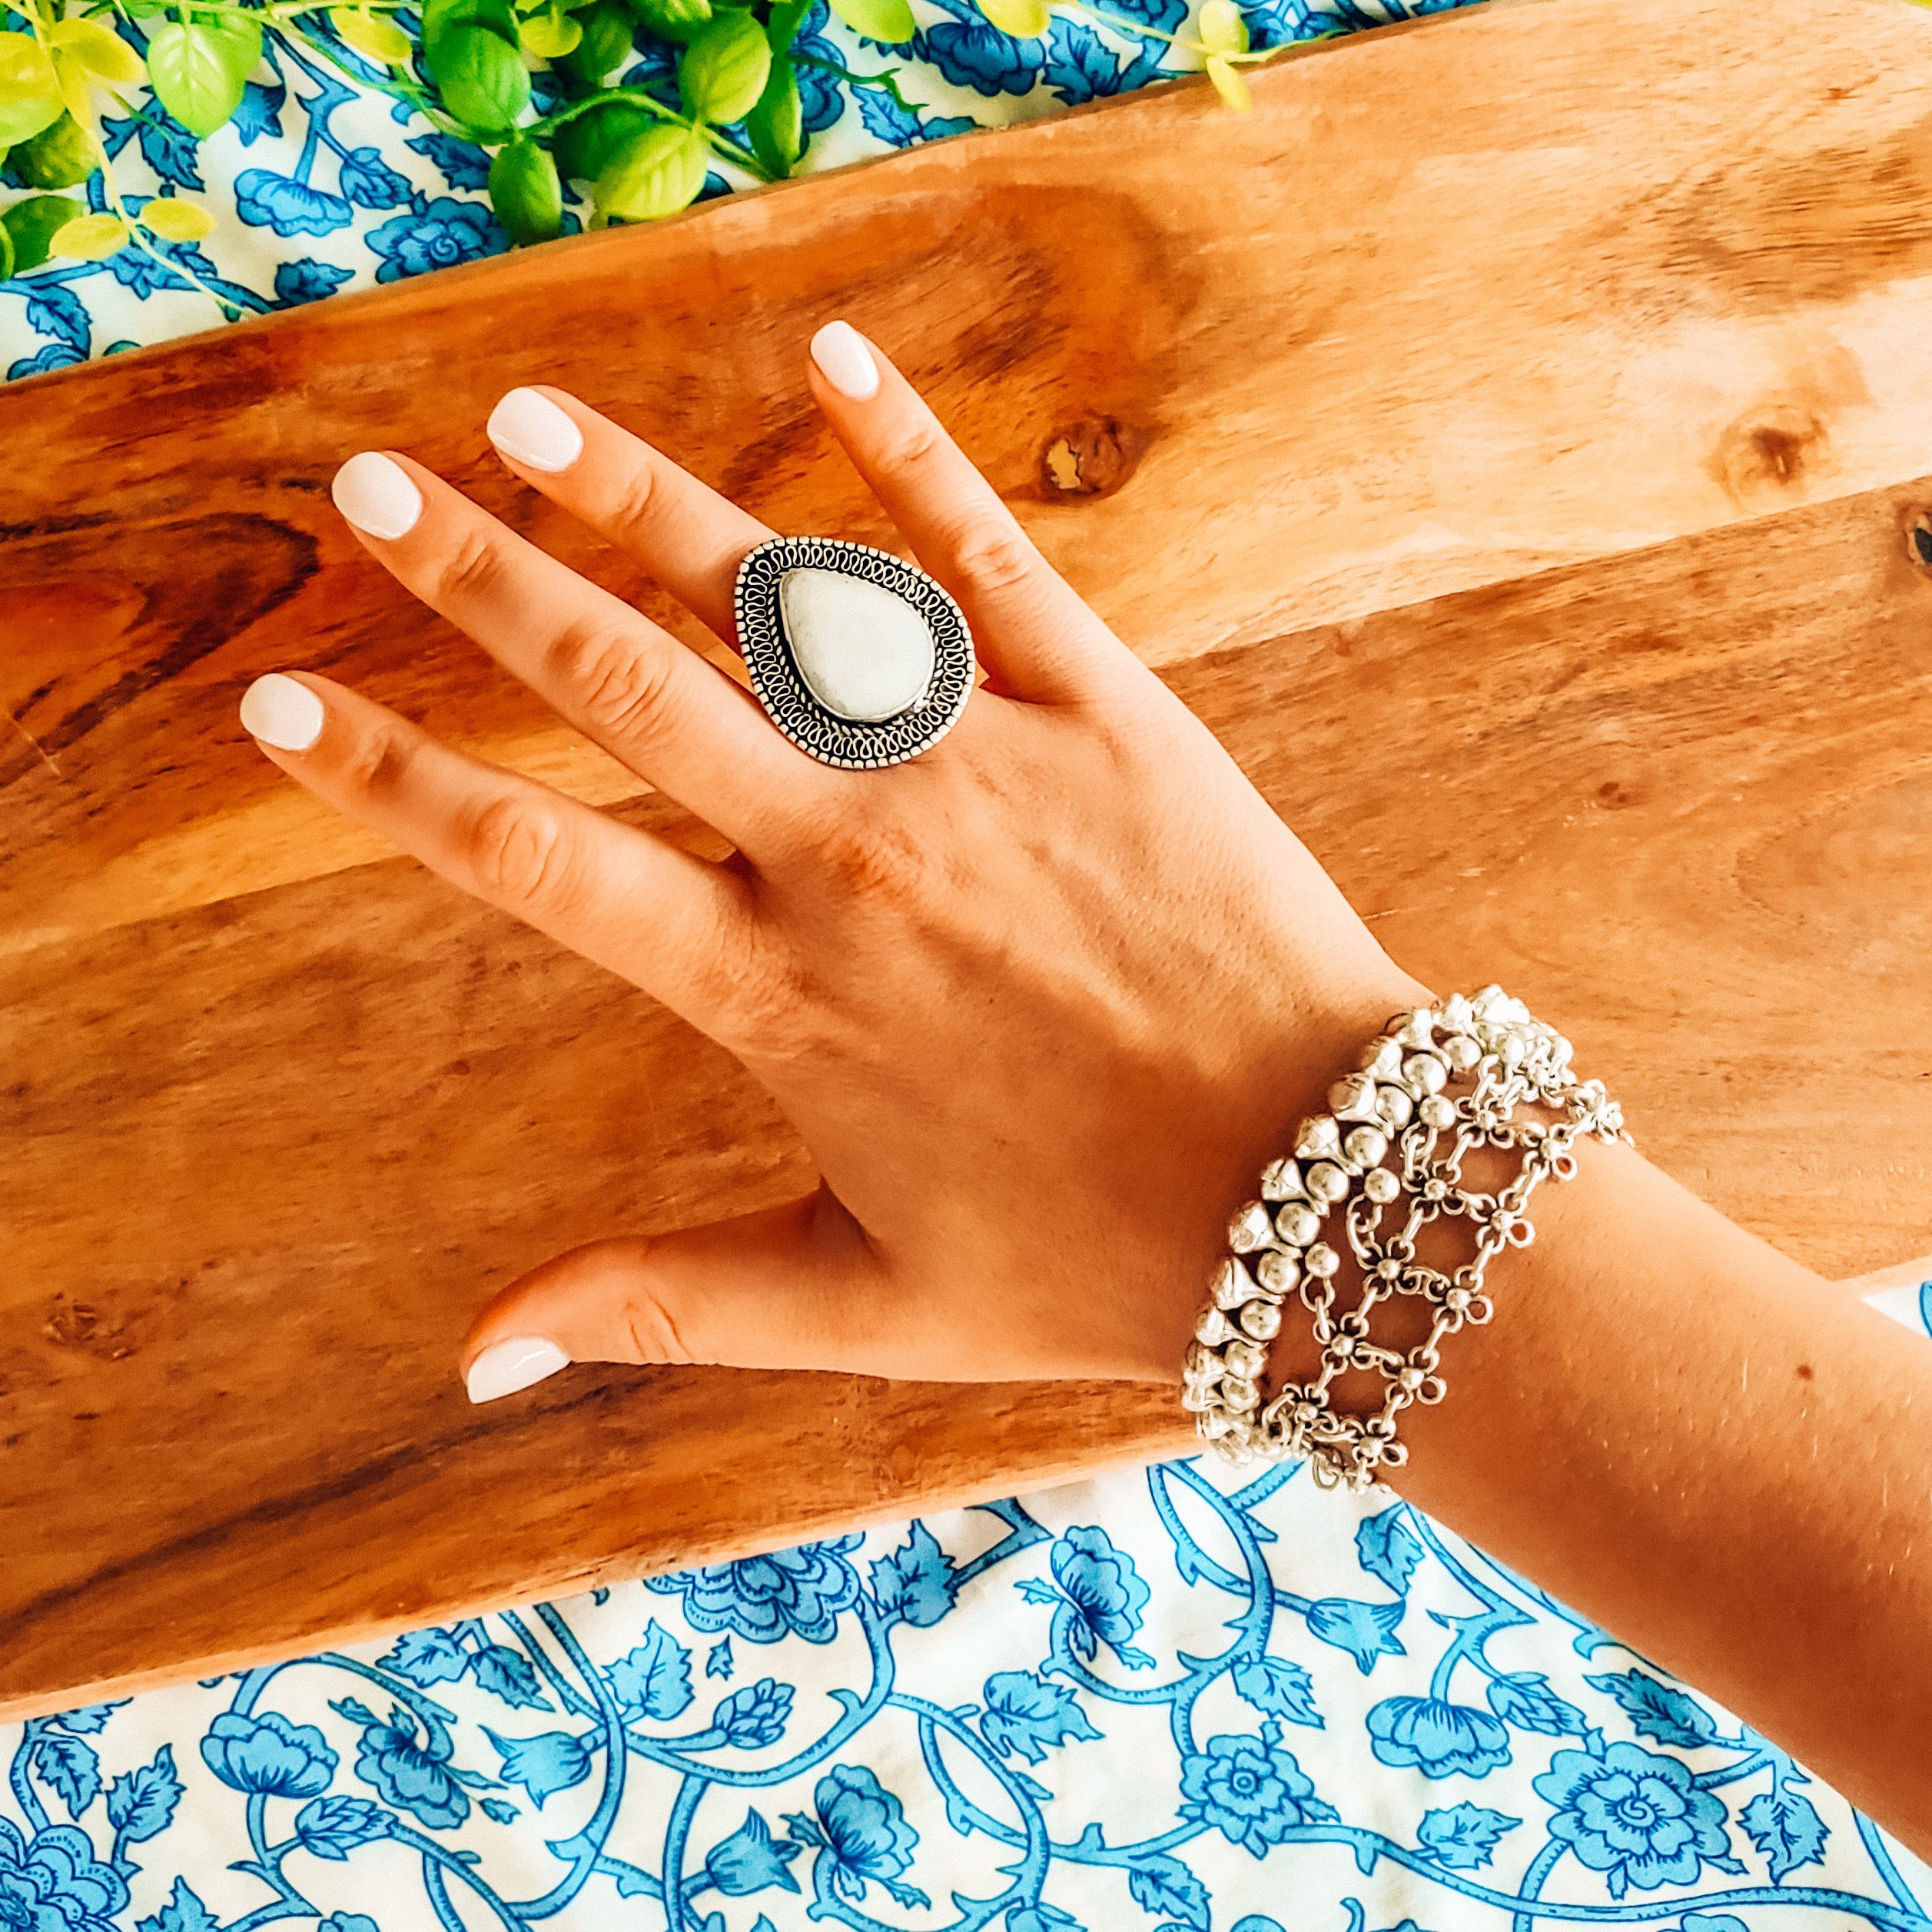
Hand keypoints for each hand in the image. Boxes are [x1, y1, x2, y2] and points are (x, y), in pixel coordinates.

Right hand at [241, 323, 1423, 1401]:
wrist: (1331, 1199)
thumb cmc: (1096, 1261)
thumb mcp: (862, 1304)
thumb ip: (656, 1306)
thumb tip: (468, 1364)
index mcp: (780, 993)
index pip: (533, 863)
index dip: (388, 784)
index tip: (277, 711)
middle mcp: (858, 854)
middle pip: (627, 686)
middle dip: (478, 582)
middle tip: (365, 493)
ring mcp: (985, 765)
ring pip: (784, 598)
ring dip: (644, 499)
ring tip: (526, 418)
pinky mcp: (1112, 711)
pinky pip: (991, 555)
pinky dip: (907, 452)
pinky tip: (828, 354)